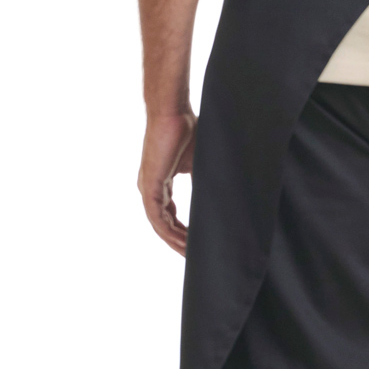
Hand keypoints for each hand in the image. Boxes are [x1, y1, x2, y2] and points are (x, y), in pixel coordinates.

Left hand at [137, 109, 197, 255]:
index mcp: (160, 181)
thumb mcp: (198, 162)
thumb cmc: (186, 131)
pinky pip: (156, 217)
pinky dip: (169, 231)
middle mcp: (150, 187)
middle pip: (163, 223)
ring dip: (174, 240)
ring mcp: (148, 187)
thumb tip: (221, 193)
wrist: (173, 113)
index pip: (169, 213)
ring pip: (159, 224)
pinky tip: (182, 241)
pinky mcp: (149, 186)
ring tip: (189, 253)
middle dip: (178, 240)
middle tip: (193, 255)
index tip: (195, 242)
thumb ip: (202, 179)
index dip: (181, 229)